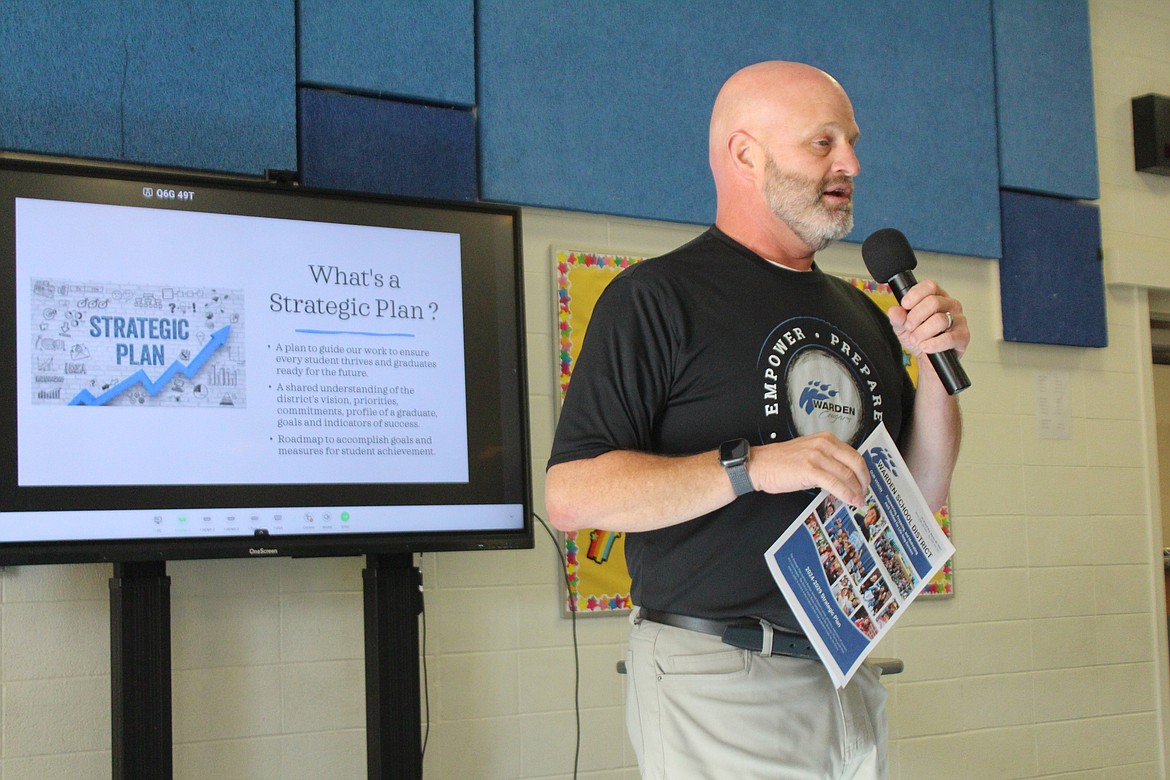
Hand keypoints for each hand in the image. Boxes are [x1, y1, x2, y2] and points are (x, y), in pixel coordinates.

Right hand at [747, 432, 868, 506]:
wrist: (760, 465)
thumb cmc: (780, 461)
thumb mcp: (809, 453)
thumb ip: (827, 459)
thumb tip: (844, 475)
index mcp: (825, 439)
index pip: (853, 454)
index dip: (863, 471)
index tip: (865, 482)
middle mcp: (823, 444)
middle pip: (855, 463)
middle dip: (863, 481)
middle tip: (864, 492)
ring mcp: (816, 456)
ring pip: (847, 475)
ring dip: (856, 491)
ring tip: (858, 501)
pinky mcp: (809, 470)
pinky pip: (835, 484)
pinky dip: (846, 494)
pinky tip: (849, 500)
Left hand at [886, 279, 968, 358]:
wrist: (928, 359)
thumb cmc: (919, 338)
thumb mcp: (903, 327)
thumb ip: (898, 318)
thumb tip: (894, 311)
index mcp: (936, 297)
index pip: (929, 286)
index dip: (915, 294)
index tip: (905, 305)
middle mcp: (950, 305)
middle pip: (933, 302)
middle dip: (915, 317)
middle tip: (909, 327)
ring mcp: (959, 319)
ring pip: (940, 320)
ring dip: (922, 332)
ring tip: (916, 339)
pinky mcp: (963, 336)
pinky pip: (949, 338)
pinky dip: (933, 344)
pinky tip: (925, 346)